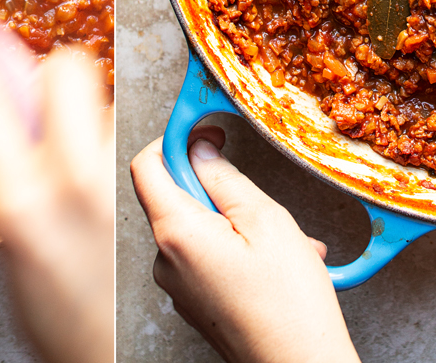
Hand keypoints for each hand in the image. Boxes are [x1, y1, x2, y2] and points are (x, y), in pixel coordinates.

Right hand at [0, 21, 112, 362]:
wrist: (118, 351)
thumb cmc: (57, 314)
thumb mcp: (7, 240)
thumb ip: (2, 168)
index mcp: (20, 204)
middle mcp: (78, 182)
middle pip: (65, 68)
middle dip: (49, 77)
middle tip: (40, 111)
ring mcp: (127, 181)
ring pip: (106, 97)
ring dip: (87, 114)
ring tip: (81, 165)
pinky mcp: (163, 184)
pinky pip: (135, 129)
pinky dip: (118, 140)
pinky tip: (113, 179)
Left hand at [130, 128, 358, 362]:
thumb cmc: (288, 305)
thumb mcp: (266, 221)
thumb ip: (226, 178)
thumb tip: (201, 149)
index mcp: (175, 233)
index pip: (147, 165)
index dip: (174, 139)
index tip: (205, 130)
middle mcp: (165, 260)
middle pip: (176, 197)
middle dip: (221, 191)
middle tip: (263, 204)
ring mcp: (177, 286)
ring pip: (198, 229)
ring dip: (239, 225)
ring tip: (287, 246)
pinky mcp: (193, 303)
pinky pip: (207, 259)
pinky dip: (238, 252)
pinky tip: (278, 266)